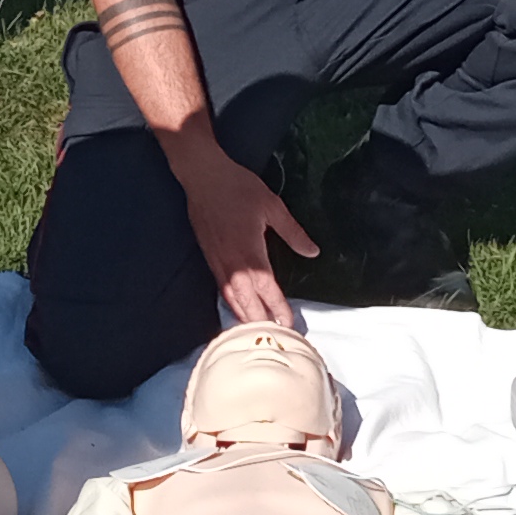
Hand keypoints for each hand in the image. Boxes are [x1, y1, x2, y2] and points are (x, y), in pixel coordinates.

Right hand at [175, 150, 315, 324]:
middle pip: (247, 304)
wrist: (202, 176)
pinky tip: (237, 309)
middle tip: (275, 337)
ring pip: (231, 299)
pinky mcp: (208, 257)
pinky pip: (221, 289)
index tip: (289, 326)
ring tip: (257, 332)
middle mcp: (232, 264)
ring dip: (244, 317)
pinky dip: (231, 304)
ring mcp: (217, 262)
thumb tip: (313, 252)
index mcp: (251, 253)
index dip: (279, 310)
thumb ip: (293, 233)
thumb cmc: (239, 188)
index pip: (268, 291)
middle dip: (261, 322)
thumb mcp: (272, 207)